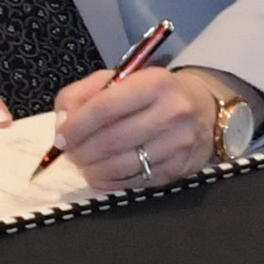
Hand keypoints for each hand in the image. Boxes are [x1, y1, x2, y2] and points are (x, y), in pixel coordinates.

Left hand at [52, 65, 223, 189]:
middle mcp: (172, 112)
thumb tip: (62, 123)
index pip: (105, 107)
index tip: (61, 137)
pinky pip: (134, 182)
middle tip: (69, 153)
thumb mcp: (120, 80)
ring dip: (92, 170)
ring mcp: (179, 144)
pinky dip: (110, 182)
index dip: (77, 126)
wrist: (203, 109)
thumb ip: (83, 94)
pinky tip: (103, 173)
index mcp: (155, 83)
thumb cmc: (152, 93)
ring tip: (84, 164)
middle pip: (111, 140)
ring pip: (121, 166)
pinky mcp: (179, 170)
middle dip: (81, 151)